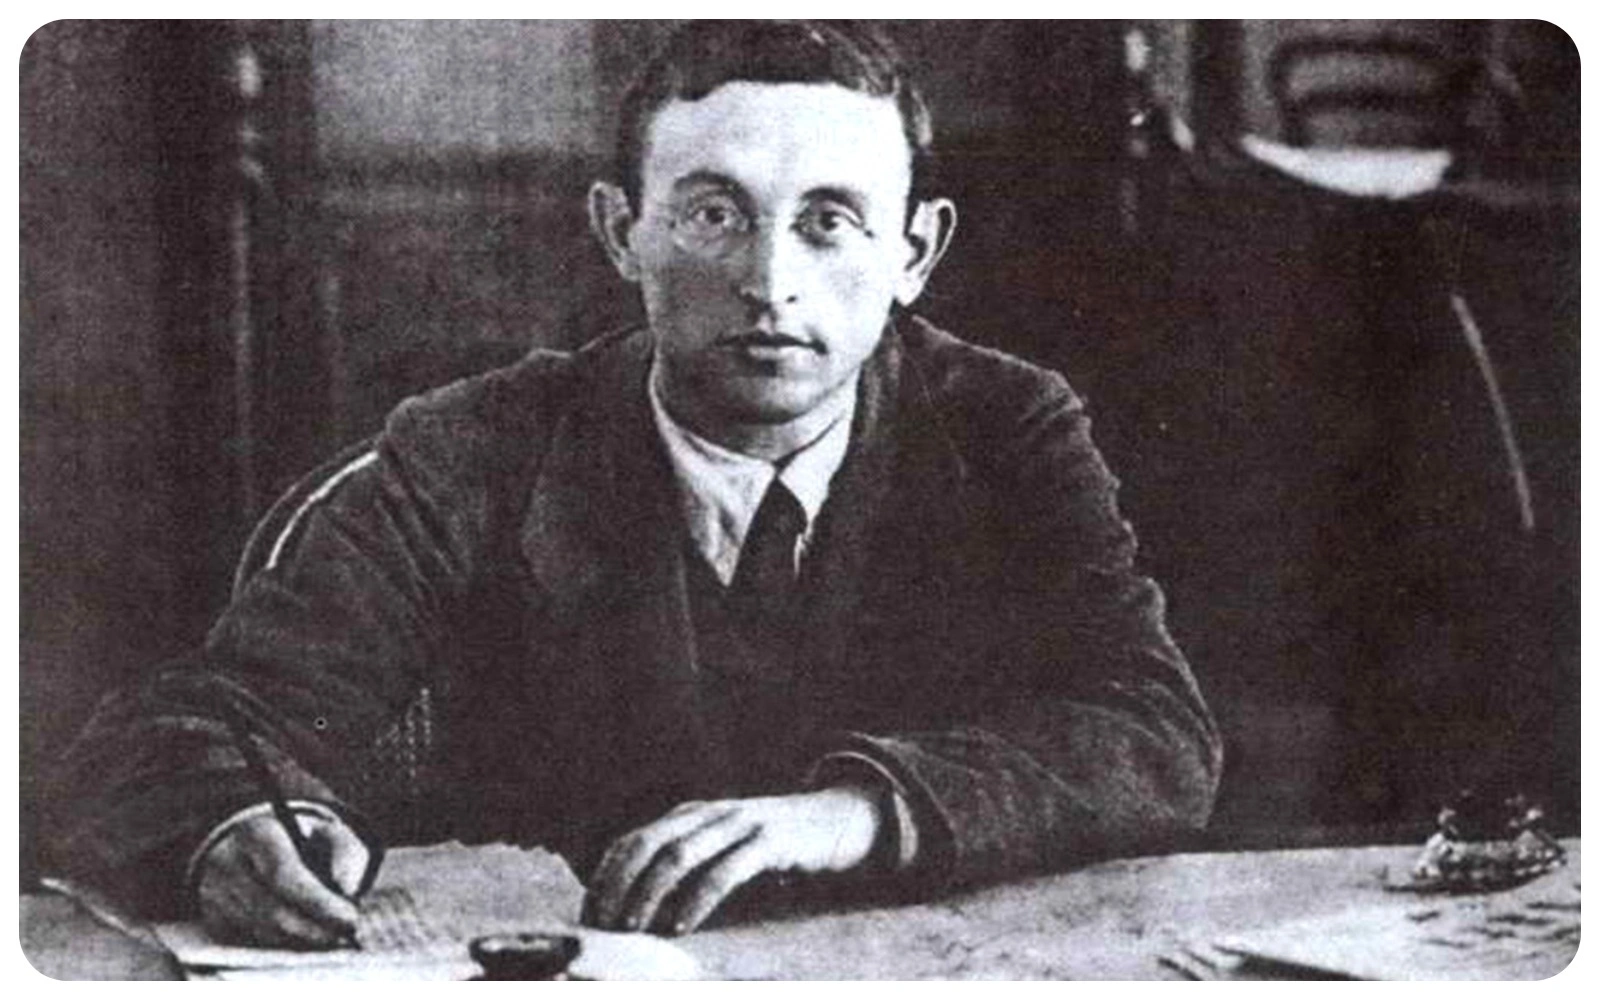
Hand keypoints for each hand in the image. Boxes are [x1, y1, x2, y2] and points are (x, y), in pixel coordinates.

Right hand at [196, 812, 371, 947]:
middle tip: (346, 934)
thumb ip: (344, 852)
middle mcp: (227, 864)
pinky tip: (310, 939)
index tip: (349, 917)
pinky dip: (286, 944)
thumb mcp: (326, 832)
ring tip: (334, 937)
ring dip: (303, 940)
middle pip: (270, 910)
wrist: (251, 844)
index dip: (318, 901)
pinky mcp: (214, 919)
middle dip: (314, 928)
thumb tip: (347, 890)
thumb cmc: (299, 839)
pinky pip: (254, 941)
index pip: (283, 873)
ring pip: (262, 931)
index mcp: (255, 833)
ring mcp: (214, 895)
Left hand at [582, 785, 883, 935]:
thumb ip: (688, 866)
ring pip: (678, 856)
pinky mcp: (768, 841)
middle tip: (605, 926)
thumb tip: (639, 910)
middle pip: (646, 847)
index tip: (591, 916)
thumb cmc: (774, 846)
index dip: (605, 879)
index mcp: (688, 816)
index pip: (631, 842)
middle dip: (618, 888)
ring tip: (634, 928)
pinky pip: (724, 870)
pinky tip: (682, 924)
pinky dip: (697, 899)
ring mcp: (738, 823)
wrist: (838, 818)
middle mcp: (707, 814)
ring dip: (649, 895)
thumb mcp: (723, 848)